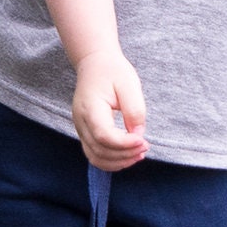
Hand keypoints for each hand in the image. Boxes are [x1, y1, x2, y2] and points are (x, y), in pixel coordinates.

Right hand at [72, 49, 148, 170]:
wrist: (95, 64)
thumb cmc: (113, 72)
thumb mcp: (129, 84)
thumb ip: (134, 110)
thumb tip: (138, 134)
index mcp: (90, 108)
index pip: (104, 135)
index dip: (125, 144)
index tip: (143, 141)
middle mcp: (81, 122)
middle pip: (99, 150)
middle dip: (124, 155)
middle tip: (145, 147)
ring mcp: (81, 129)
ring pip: (95, 157)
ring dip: (118, 161)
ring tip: (139, 154)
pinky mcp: (86, 132)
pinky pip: (94, 154)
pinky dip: (111, 160)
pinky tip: (128, 155)